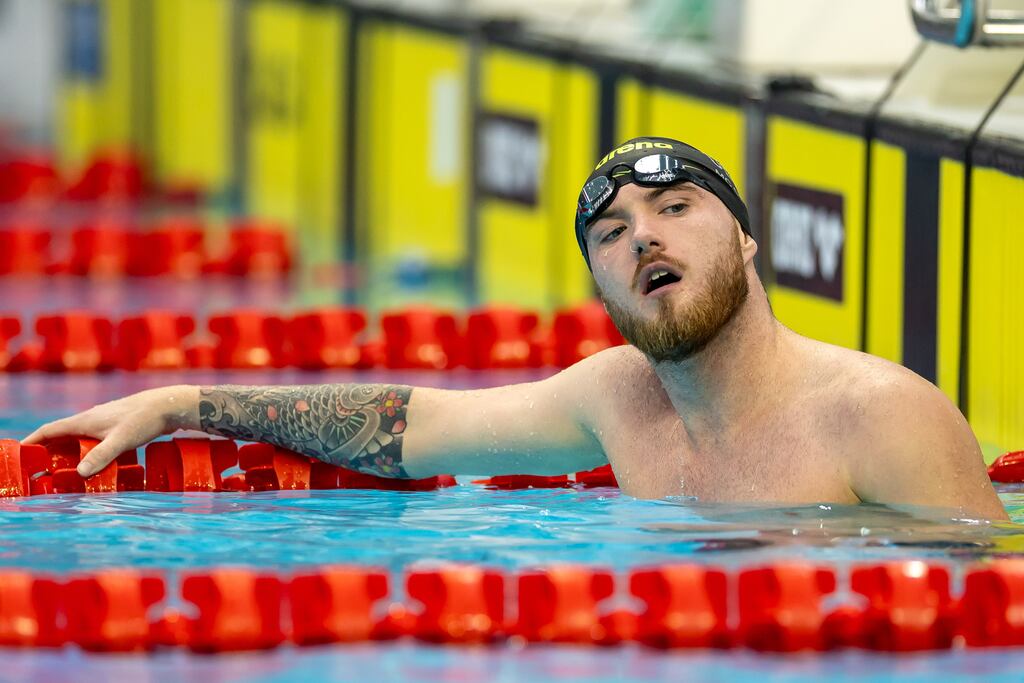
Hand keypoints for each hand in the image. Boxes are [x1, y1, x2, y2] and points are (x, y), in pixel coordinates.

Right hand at [22, 385, 199, 477]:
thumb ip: (100, 457)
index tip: (20, 452)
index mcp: (85, 420)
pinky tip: (94, 462)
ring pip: (79, 438)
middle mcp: (91, 419)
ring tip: (62, 469)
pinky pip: (95, 440)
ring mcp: (105, 422)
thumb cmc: (144, 420)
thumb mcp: (121, 441)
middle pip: (62, 435)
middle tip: (39, 468)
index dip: (34, 441)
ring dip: (68, 451)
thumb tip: (79, 474)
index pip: (51, 430)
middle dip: (48, 450)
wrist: (170, 406)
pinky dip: (87, 450)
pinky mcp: (118, 426)